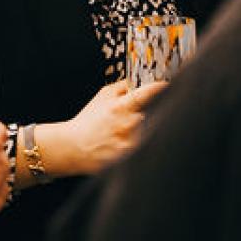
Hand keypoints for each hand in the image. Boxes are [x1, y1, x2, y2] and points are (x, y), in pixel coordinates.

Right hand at [42, 79, 166, 176]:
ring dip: (145, 131)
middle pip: (151, 116)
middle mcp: (126, 125)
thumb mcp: (101, 96)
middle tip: (144, 116)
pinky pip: (143, 149)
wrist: (72, 146)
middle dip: (153, 113)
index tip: (168, 85)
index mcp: (119, 107)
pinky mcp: (127, 159)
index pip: (145, 94)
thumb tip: (139, 81)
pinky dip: (142, 146)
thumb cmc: (88, 121)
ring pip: (149, 133)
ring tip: (127, 134)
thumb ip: (121, 87)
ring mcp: (127, 143)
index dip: (160, 89)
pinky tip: (128, 146)